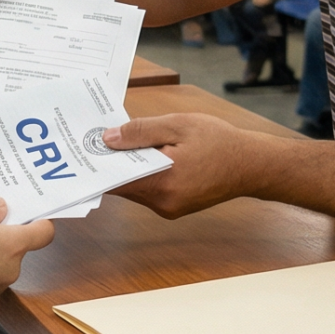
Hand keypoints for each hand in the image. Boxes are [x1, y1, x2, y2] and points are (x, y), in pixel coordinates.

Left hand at [101, 111, 270, 218]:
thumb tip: (108, 139)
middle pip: (123, 185)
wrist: (253, 165)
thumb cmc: (220, 142)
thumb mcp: (179, 125)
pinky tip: (143, 154)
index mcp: (162, 183)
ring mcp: (169, 208)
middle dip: (111, 163)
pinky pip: (149, 190)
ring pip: (135, 188)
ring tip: (119, 142)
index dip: (97, 166)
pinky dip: (142, 174)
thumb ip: (141, 132)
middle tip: (95, 140)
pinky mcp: (175, 207)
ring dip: (127, 168)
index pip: (116, 181)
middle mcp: (163, 203)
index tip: (81, 151)